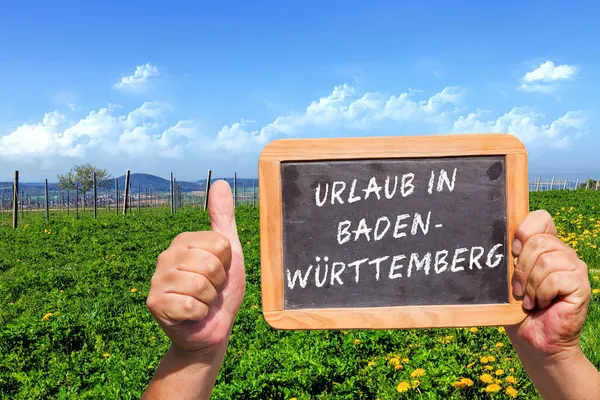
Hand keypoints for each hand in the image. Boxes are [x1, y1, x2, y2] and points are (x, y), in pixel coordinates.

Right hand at [146, 180, 245, 355]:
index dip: (227, 263)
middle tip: (211, 290)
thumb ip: (224, 218)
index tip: (220, 272)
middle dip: (219, 283)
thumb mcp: (229, 253)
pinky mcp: (155, 303)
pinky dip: (199, 314)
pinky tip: (191, 314)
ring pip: (201, 285)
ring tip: (202, 301)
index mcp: (184, 241)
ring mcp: (158, 279)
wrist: (211, 329)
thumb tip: (222, 182)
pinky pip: (190, 305)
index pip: (220, 244)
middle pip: (210, 264)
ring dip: (209, 300)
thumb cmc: (220, 290)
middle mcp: (166, 256)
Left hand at [505, 210, 590, 359]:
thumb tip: (495, 238)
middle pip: (539, 241)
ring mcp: (574, 268)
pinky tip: (540, 304)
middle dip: (520, 268)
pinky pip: (555, 278)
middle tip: (517, 289)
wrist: (534, 338)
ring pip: (546, 261)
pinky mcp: (581, 285)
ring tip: (529, 299)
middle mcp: (563, 253)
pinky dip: (541, 293)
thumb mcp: (508, 277)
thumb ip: (508, 256)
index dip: (523, 231)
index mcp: (546, 246)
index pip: (541, 218)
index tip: (512, 252)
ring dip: (530, 284)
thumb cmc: (518, 307)